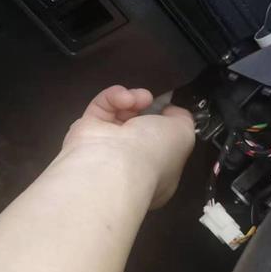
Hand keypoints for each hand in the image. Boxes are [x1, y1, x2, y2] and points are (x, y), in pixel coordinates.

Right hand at [62, 85, 194, 207]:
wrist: (114, 164)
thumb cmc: (155, 155)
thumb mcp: (184, 134)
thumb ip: (182, 120)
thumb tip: (172, 111)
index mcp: (157, 172)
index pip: (163, 147)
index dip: (167, 127)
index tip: (170, 110)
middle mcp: (131, 162)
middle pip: (140, 127)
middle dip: (149, 110)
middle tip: (153, 101)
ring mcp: (107, 147)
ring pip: (121, 114)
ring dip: (133, 100)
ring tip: (140, 98)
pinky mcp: (86, 131)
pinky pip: (101, 107)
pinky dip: (113, 98)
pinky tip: (124, 99)